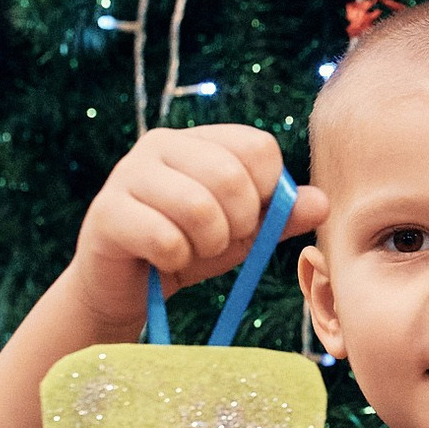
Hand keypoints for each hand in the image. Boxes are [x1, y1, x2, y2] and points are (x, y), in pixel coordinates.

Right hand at [64, 126, 330, 331]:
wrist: (128, 287)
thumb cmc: (190, 249)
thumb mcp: (244, 234)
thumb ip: (282, 216)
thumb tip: (322, 202)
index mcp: (200, 140)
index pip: (259, 147)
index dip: (268, 192)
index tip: (250, 218)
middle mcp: (161, 144)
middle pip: (230, 176)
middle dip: (239, 224)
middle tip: (220, 241)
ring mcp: (128, 174)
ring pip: (197, 207)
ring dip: (207, 244)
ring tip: (192, 250)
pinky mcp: (106, 211)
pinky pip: (164, 238)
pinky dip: (176, 259)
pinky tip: (163, 259)